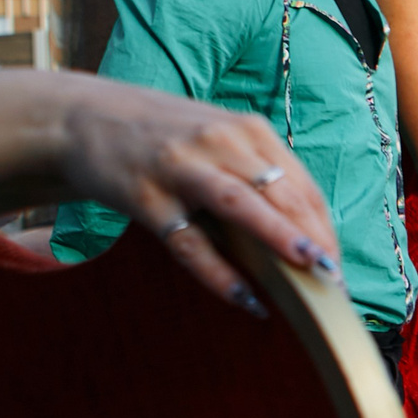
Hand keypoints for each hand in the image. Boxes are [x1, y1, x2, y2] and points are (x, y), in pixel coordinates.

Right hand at [41, 84, 342, 312]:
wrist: (80, 118)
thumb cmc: (163, 138)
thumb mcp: (217, 140)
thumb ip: (256, 175)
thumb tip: (302, 233)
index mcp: (247, 131)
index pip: (301, 185)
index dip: (324, 228)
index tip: (337, 265)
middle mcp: (220, 143)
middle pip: (281, 194)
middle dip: (313, 240)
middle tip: (335, 282)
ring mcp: (181, 167)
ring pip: (241, 206)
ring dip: (280, 240)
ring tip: (310, 275)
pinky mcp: (145, 195)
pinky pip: (189, 242)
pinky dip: (219, 273)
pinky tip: (246, 299)